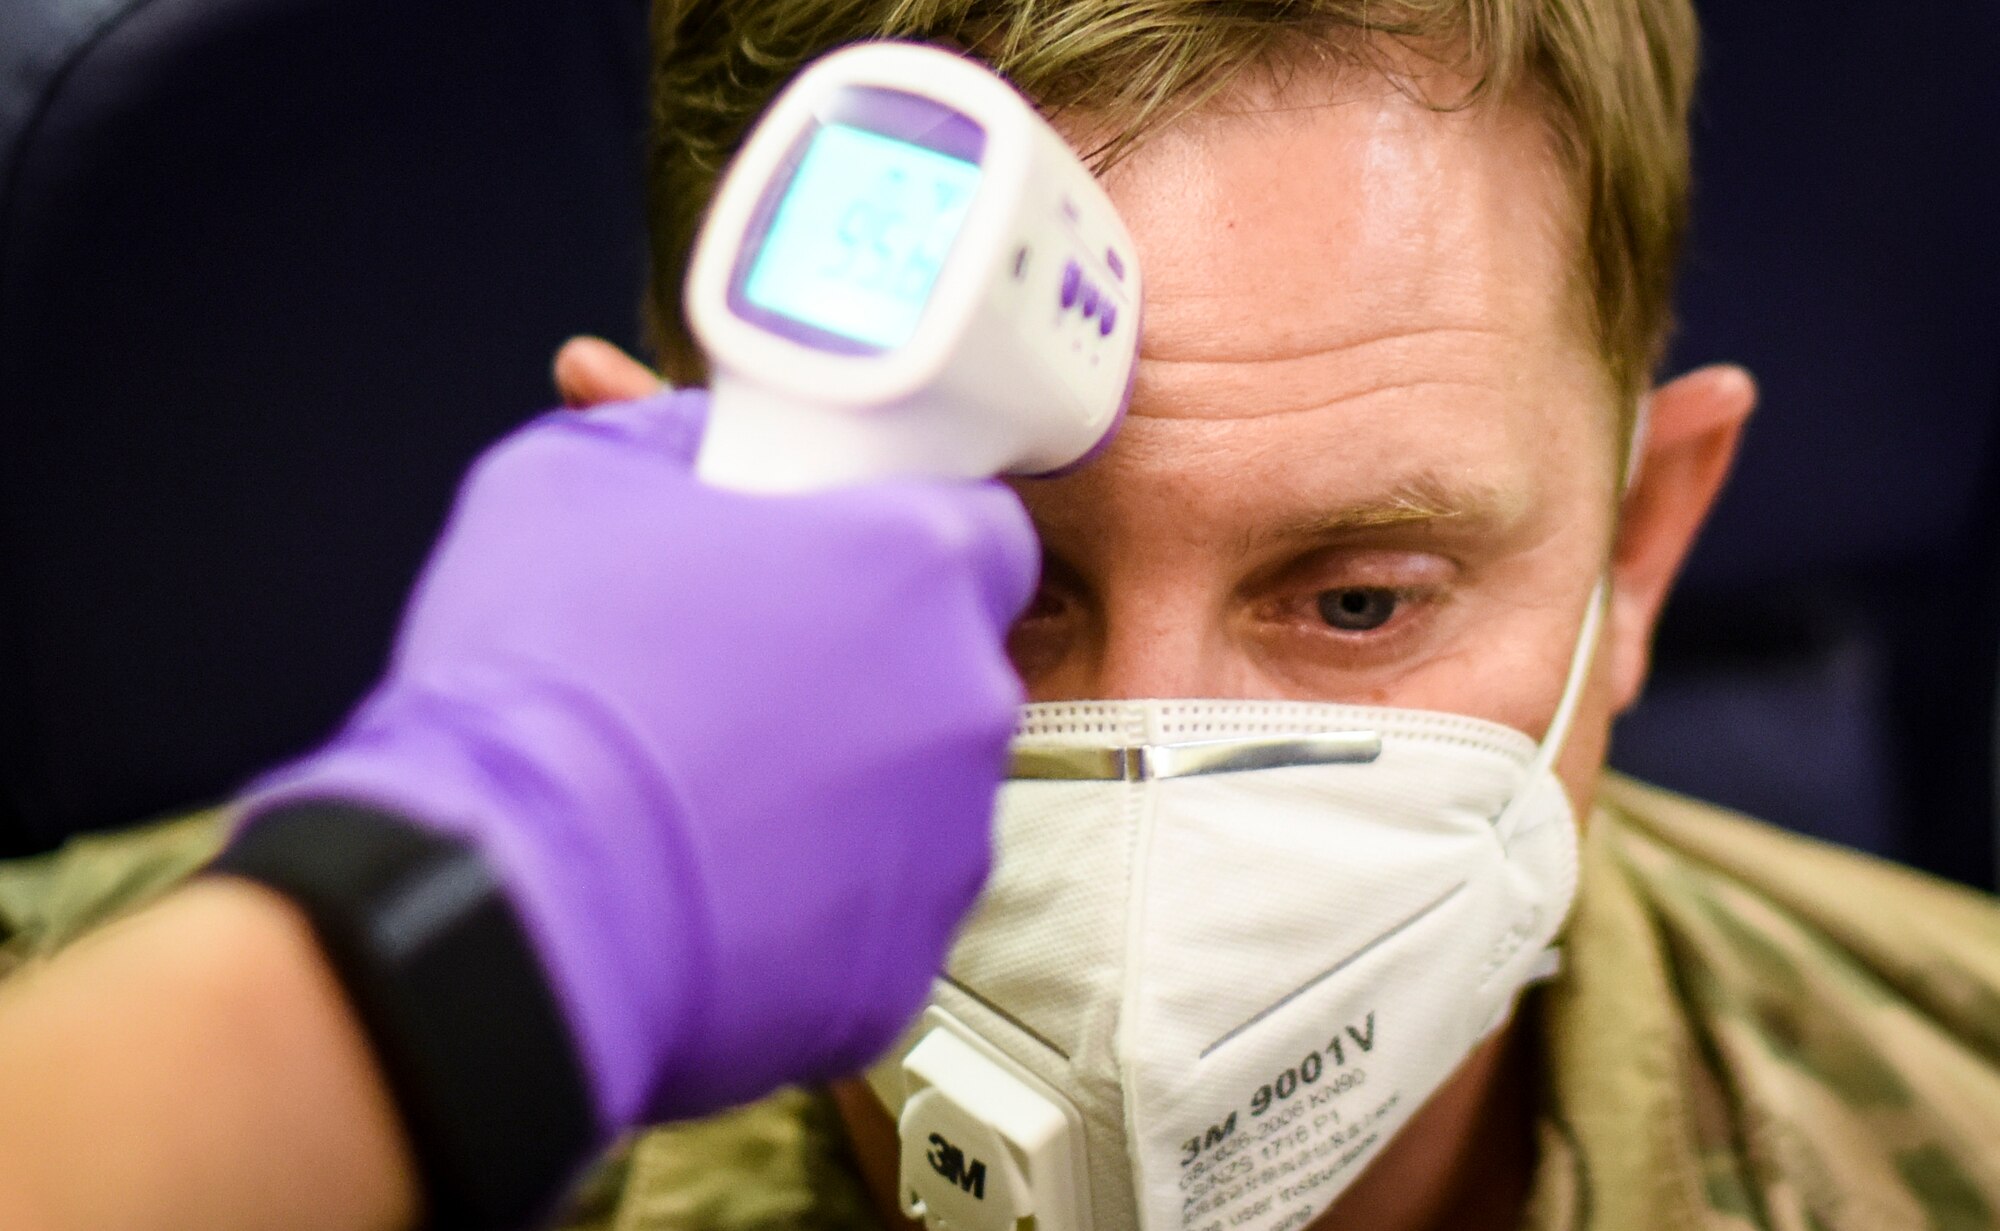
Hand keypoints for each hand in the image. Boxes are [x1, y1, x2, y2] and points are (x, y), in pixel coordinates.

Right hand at [241, 381, 1037, 1131]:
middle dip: (861, 666)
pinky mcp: (903, 963)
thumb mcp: (574, 480)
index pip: (974, 530)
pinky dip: (808, 897)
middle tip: (739, 677)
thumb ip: (671, 440)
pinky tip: (710, 884)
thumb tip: (695, 444)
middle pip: (940, 666)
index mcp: (917, 562)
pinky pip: (871, 908)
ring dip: (838, 785)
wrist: (502, 897)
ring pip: (913, 793)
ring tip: (707, 790)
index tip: (824, 563)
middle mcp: (964, 699)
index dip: (895, 542)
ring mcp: (947, 843)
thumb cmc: (541, 674)